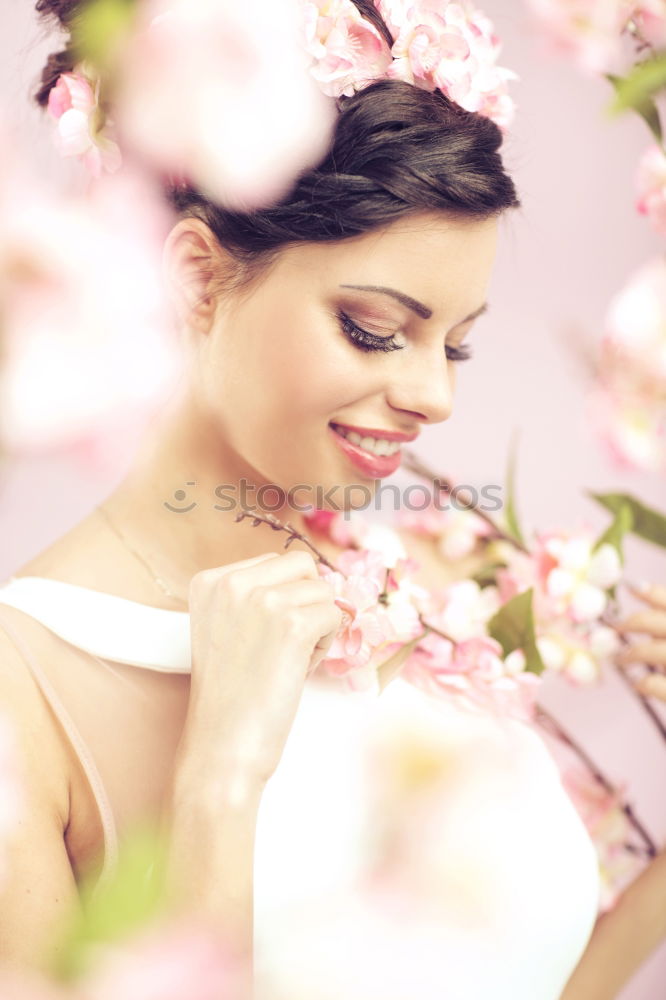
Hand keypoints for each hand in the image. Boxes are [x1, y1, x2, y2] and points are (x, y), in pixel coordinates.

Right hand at [176, 549, 343, 793]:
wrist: (223, 744)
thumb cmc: (232, 694)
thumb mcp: (228, 627)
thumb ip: (258, 595)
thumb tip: (325, 580)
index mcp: (209, 581)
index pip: (275, 562)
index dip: (284, 598)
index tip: (261, 637)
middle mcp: (231, 582)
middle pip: (302, 566)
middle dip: (306, 602)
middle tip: (283, 645)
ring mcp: (262, 601)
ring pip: (323, 591)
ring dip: (318, 625)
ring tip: (288, 659)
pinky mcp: (292, 625)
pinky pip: (335, 615)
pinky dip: (326, 643)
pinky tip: (299, 667)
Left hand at [615, 582, 665, 700]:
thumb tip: (642, 593)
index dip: (654, 592)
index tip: (630, 586)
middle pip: (662, 623)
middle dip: (633, 622)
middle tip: (615, 627)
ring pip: (659, 651)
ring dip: (633, 653)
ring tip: (621, 658)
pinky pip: (659, 685)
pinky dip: (644, 683)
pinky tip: (637, 684)